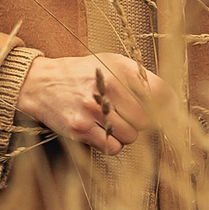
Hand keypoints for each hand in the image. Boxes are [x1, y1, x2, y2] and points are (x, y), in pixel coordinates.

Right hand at [14, 53, 158, 154]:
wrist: (38, 83)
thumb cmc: (79, 74)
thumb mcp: (108, 62)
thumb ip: (137, 77)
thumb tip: (169, 100)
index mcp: (118, 68)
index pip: (160, 92)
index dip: (168, 106)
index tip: (167, 112)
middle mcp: (107, 86)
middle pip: (146, 119)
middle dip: (139, 122)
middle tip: (125, 115)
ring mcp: (93, 108)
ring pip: (131, 136)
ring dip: (124, 133)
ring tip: (108, 121)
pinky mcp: (80, 128)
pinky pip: (112, 147)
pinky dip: (110, 143)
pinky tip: (99, 131)